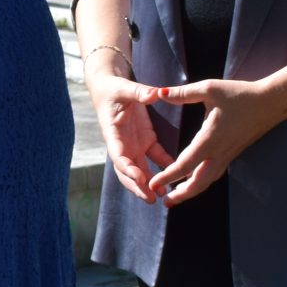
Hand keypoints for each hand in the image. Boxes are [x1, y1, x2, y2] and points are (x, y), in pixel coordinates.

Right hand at [88, 71, 175, 204]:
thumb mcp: (124, 88)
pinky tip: (176, 174)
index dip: (128, 170)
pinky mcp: (145, 141)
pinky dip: (165, 167)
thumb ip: (140, 92)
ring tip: (162, 195)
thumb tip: (156, 93)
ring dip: (150, 183)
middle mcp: (122, 144)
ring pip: (140, 169)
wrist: (110, 87)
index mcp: (113, 134)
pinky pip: (156, 158)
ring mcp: (134, 144)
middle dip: (137, 186)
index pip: (118, 157)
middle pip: (127, 171)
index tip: (140, 179)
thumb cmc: (114, 88)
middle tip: (150, 198)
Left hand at [147, 77, 286, 205]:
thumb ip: (183, 93)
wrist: (271, 101)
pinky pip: (216, 172)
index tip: (153, 184)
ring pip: (208, 179)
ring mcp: (228, 154)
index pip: (184, 165)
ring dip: (192, 189)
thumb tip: (158, 92)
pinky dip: (203, 180)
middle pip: (199, 182)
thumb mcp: (209, 89)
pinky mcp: (233, 152)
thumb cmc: (240, 94)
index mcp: (209, 139)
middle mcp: (219, 152)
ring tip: (177, 195)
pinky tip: (194, 179)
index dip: (167, 177)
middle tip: (166, 202)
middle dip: (182, 194)